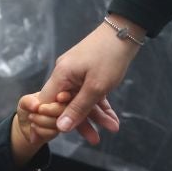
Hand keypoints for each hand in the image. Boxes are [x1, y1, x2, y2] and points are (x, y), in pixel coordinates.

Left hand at [11, 90, 70, 164]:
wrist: (24, 126)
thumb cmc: (28, 109)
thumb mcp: (24, 102)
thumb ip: (28, 101)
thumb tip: (36, 105)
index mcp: (58, 95)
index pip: (67, 95)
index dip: (65, 96)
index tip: (59, 97)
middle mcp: (63, 108)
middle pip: (65, 109)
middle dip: (50, 110)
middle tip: (38, 110)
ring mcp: (62, 121)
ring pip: (58, 122)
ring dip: (42, 120)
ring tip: (31, 117)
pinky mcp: (57, 132)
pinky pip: (52, 132)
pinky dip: (40, 130)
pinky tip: (34, 127)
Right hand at [35, 17, 144, 144]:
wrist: (125, 30)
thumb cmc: (109, 56)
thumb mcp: (95, 87)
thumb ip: (78, 108)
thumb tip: (61, 128)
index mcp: (61, 77)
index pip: (46, 105)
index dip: (48, 122)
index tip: (53, 137)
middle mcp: (64, 75)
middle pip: (66, 105)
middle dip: (82, 123)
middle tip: (95, 140)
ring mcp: (75, 74)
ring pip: (81, 101)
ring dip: (96, 115)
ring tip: (113, 128)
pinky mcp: (86, 73)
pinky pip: (90, 94)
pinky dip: (100, 104)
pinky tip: (112, 117)